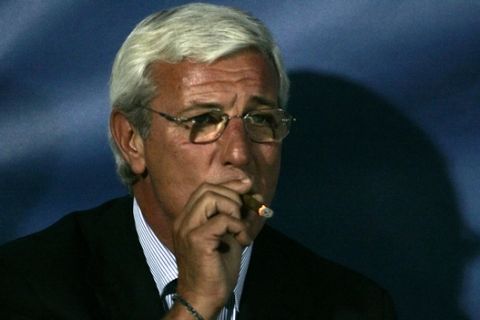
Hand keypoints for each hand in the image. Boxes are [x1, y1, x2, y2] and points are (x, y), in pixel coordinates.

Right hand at [171, 182, 252, 318]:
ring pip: (211, 197)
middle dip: (233, 195)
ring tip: (240, 228)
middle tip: (243, 215)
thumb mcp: (231, 236)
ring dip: (233, 209)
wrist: (204, 298)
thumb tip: (255, 195)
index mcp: (187, 219)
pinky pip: (223, 220)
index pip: (205, 189)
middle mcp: (183, 220)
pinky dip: (238, 227)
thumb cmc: (216, 270)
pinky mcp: (196, 239)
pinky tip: (243, 241)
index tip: (248, 188)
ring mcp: (187, 228)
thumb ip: (239, 215)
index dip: (229, 186)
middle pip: (208, 189)